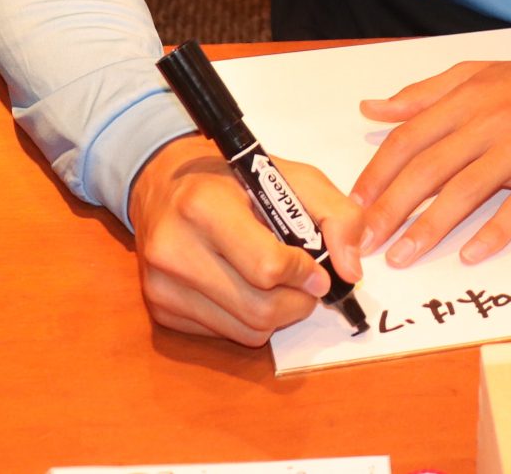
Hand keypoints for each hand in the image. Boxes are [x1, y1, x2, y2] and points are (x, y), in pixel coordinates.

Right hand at [127, 134, 363, 346]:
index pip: (267, 266)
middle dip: (298, 302)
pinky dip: (248, 320)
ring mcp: (162, 285)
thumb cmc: (234, 179)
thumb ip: (337, 215)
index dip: (304, 274)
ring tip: (277, 284)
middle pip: (259, 309)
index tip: (318, 271)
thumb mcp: (292, 176)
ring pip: (246, 331)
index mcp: (203, 206)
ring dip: (277, 315)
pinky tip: (245, 287)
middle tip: (307, 285)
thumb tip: (350, 272)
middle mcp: (174, 249)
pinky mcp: (160, 310)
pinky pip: (225, 335)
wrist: (164, 183)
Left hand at [351, 53, 510, 268]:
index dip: (378, 173)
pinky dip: (494, 232)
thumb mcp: (478, 74)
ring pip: (466, 190)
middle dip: (391, 208)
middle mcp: (489, 122)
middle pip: (429, 168)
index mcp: (466, 99)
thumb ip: (423, 93)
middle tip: (364, 242)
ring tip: (402, 256)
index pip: (410, 137)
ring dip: (430, 227)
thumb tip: (372, 108)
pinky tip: (470, 254)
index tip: (355, 204)